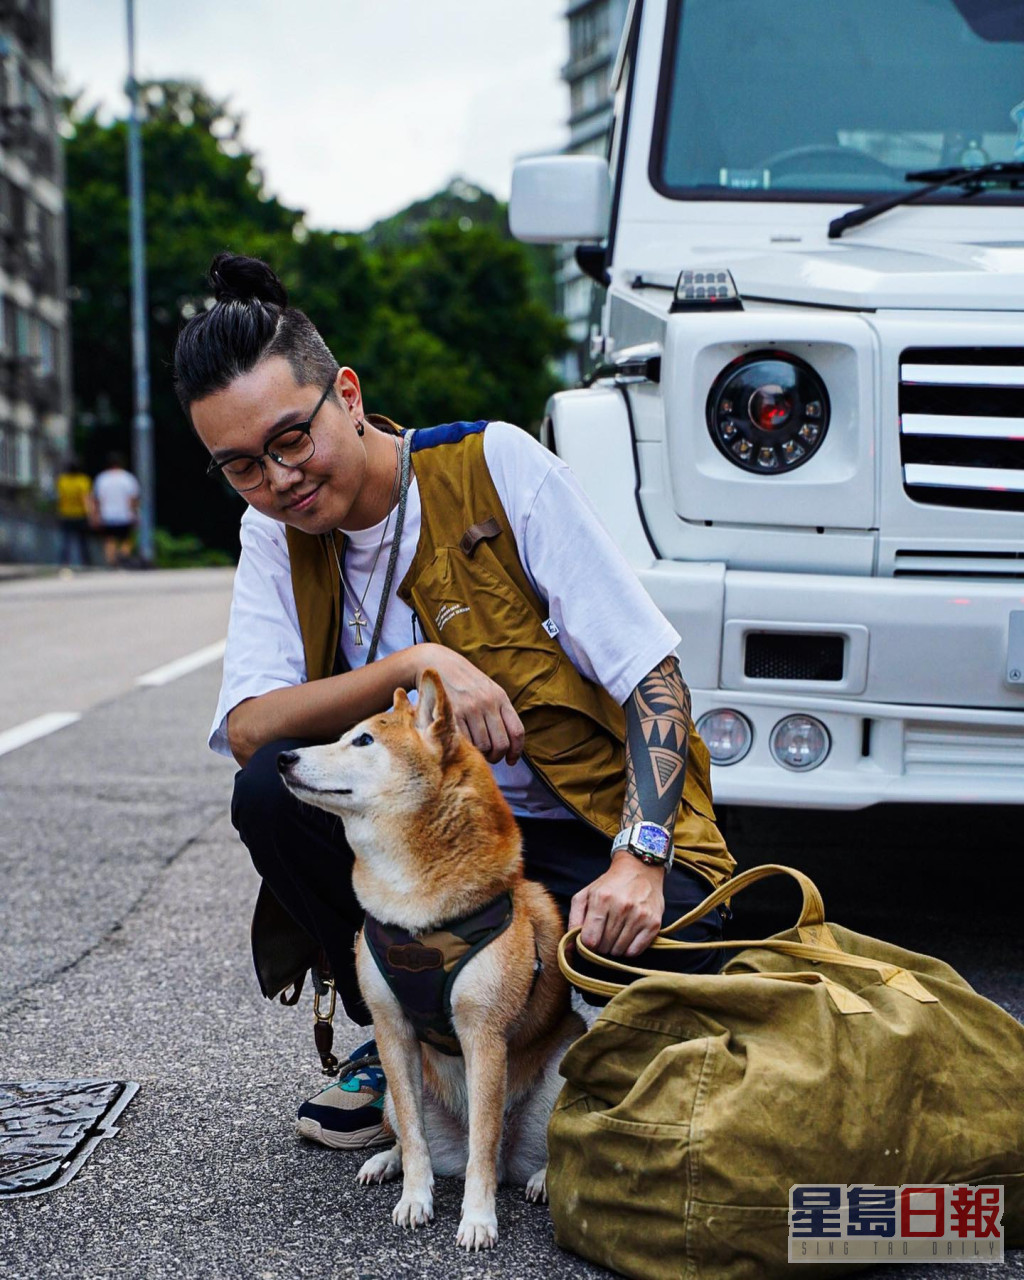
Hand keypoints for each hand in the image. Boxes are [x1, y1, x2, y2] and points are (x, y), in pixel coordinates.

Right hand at [415, 644, 524, 764]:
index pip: (517, 731)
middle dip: (496, 756)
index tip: (510, 760)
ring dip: (480, 755)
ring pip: (483, 746)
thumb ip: (498, 711)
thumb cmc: (462, 682)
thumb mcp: (487, 689)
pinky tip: (462, 746)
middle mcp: (487, 702)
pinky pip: (464, 741)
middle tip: (489, 757)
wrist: (435, 663)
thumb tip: (509, 745)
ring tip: (474, 751)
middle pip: (501, 744)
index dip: (516, 751)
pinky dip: (465, 749)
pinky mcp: (452, 713)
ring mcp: (470, 708)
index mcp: (500, 697)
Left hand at [568, 853, 665, 957]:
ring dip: (614, 948)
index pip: (590, 939)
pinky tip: (627, 937)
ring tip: (615, 933)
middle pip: (604, 947)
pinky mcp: (653, 923)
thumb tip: (570, 946)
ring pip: (619, 951)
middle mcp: (622, 906)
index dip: (587, 944)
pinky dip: (628, 949)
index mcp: (601, 898)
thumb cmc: (610, 884)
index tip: (590, 939)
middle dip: (600, 945)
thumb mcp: (586, 894)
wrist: (640, 869)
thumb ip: (574, 919)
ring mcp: (640, 915)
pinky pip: (635, 951)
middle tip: (603, 934)